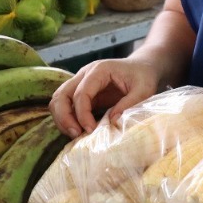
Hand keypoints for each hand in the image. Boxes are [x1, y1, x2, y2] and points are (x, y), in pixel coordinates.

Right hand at [48, 59, 162, 137]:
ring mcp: (81, 84)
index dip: (82, 114)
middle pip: (61, 95)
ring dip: (62, 119)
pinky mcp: (82, 94)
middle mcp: (85, 75)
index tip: (90, 130)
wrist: (142, 68)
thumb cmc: (143, 76)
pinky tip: (79, 131)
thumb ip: (129, 103)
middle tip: (76, 135)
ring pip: (59, 100)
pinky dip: (68, 119)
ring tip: (76, 135)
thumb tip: (112, 121)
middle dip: (64, 117)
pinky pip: (67, 106)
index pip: (81, 93)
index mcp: (99, 70)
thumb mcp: (144, 89)